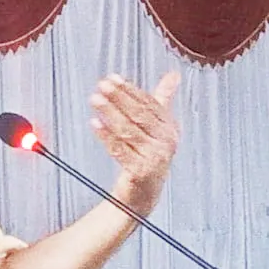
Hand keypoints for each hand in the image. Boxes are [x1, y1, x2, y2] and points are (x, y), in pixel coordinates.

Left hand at [89, 71, 180, 214]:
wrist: (143, 193)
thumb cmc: (148, 155)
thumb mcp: (157, 127)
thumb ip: (163, 100)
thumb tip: (174, 75)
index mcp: (170, 128)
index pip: (150, 104)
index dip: (130, 90)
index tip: (113, 78)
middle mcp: (165, 142)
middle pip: (139, 115)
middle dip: (119, 98)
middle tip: (102, 85)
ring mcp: (154, 158)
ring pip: (128, 131)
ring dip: (110, 113)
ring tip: (95, 100)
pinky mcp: (140, 172)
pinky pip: (120, 150)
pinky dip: (106, 136)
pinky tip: (95, 124)